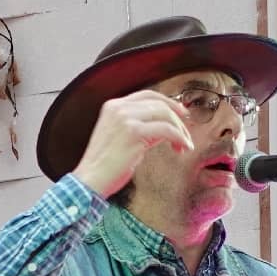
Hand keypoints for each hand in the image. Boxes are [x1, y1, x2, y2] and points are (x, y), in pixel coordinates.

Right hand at [72, 90, 195, 197]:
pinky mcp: (134, 132)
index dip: (168, 102)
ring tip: (184, 145)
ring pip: (165, 115)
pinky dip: (179, 138)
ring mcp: (126, 118)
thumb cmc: (104, 165)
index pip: (147, 95)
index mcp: (112, 106)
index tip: (180, 113)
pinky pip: (166, 130)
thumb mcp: (119, 138)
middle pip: (159, 103)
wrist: (90, 180)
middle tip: (186, 132)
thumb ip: (140, 128)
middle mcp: (118, 108)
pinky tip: (182, 147)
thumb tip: (165, 127)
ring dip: (179, 130)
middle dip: (177, 117)